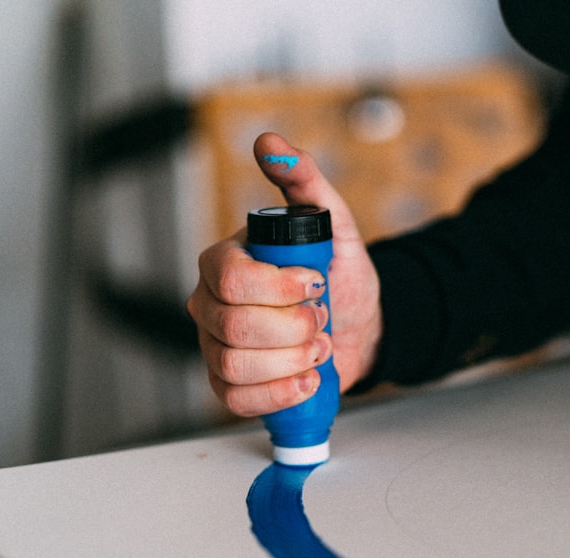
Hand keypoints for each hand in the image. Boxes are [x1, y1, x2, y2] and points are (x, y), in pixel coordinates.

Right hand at [186, 133, 381, 416]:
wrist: (359, 326)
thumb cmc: (338, 276)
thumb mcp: (333, 223)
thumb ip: (303, 181)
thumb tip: (271, 144)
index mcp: (224, 263)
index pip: (230, 277)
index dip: (280, 286)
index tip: (317, 283)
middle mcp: (210, 305)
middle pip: (234, 326)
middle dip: (295, 328)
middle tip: (322, 318)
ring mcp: (215, 347)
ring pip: (236, 366)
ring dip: (292, 361)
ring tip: (319, 347)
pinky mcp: (229, 385)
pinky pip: (236, 401)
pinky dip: (281, 394)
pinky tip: (307, 379)